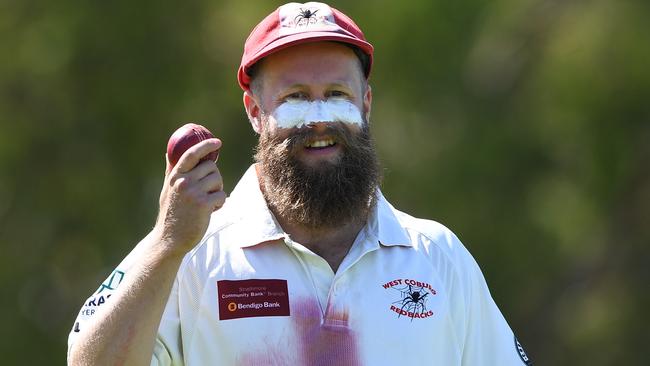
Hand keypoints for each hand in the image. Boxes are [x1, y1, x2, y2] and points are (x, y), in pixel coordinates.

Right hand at [154, 138, 224, 254]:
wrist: (170, 239)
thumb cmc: (170, 214)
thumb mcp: (167, 190)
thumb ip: (171, 171)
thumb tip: (169, 153)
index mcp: (175, 176)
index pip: (191, 154)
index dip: (206, 145)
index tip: (217, 142)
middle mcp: (183, 182)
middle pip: (211, 167)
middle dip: (214, 176)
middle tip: (209, 189)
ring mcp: (193, 193)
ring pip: (218, 180)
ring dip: (217, 190)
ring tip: (208, 201)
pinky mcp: (204, 205)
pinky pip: (222, 195)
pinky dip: (220, 203)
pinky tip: (210, 211)